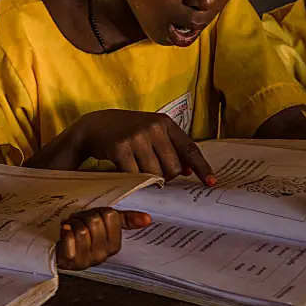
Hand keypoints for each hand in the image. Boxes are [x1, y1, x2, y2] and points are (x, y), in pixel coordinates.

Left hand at [56, 208, 150, 270]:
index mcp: (113, 245)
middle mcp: (102, 255)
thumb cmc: (81, 233)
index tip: (90, 218)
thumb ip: (125, 220)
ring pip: (83, 230)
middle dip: (83, 217)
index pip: (110, 216)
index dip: (97, 212)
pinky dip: (65, 231)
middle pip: (95, 222)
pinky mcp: (69, 261)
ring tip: (70, 228)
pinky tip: (64, 231)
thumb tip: (147, 218)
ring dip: (72, 223)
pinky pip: (70, 240)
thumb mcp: (103, 223)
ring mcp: (86, 260)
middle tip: (78, 222)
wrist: (57, 246)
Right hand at [74, 109, 215, 184]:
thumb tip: (190, 171)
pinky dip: (133, 179)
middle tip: (153, 173)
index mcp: (164, 122)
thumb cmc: (126, 131)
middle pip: (173, 168)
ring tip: (138, 170)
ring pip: (155, 174)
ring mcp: (136, 137)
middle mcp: (153, 127)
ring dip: (149, 179)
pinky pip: (135, 175)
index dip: (202, 168)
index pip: (190, 148)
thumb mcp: (151, 132)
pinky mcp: (120, 148)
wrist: (93, 126)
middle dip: (166, 177)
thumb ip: (171, 147)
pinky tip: (126, 171)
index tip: (211, 182)